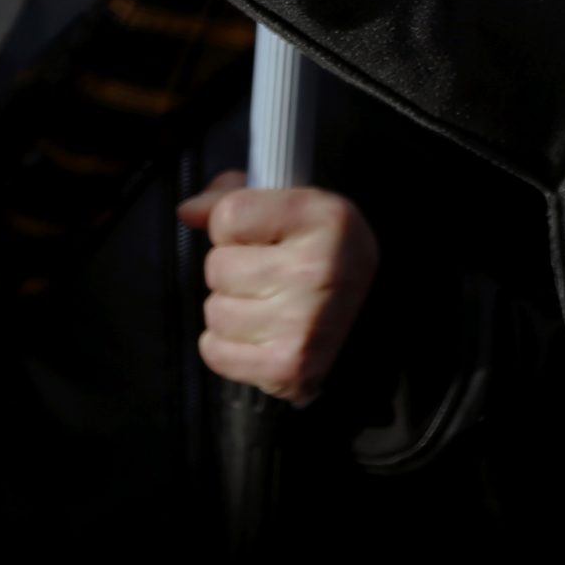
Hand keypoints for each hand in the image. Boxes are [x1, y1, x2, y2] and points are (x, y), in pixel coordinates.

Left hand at [180, 173, 380, 407]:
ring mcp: (303, 323)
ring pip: (213, 310)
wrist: (376, 323)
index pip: (229, 214)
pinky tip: (263, 338)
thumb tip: (187, 211)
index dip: (237, 227)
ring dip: (232, 310)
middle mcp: (317, 269)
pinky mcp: (287, 367)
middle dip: (235, 271)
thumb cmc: (327, 259)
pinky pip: (214, 351)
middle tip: (272, 277)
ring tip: (271, 308)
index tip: (265, 236)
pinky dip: (229, 348)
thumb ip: (239, 197)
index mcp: (327, 218)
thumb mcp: (301, 210)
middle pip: (217, 266)